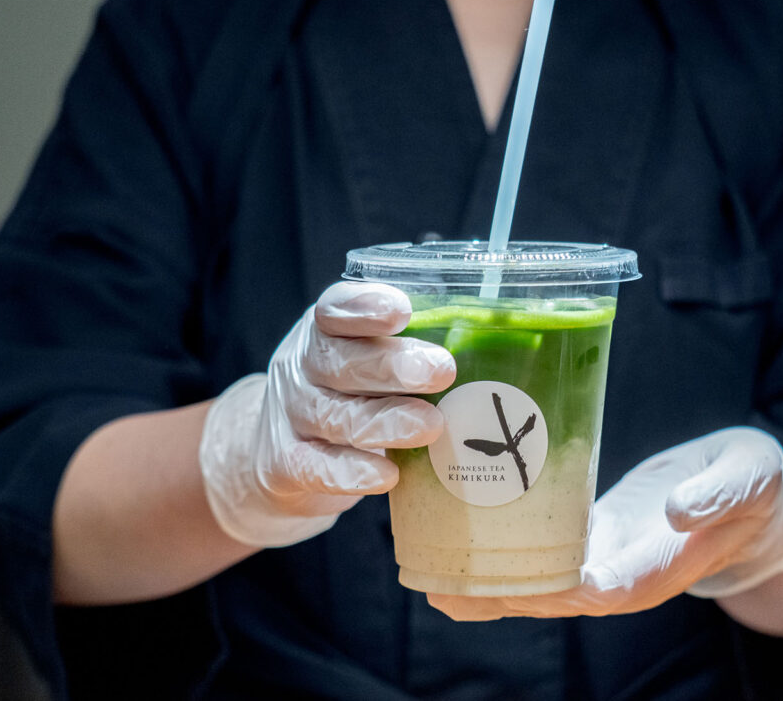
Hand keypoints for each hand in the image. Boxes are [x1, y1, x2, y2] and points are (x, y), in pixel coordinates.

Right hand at [199, 282, 455, 546]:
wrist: (281, 453)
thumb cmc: (352, 395)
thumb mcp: (370, 360)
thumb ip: (417, 347)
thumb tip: (501, 341)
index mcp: (325, 329)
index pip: (336, 309)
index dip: (366, 307)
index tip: (402, 311)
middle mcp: (302, 367)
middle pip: (339, 361)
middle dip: (392, 366)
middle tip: (442, 371)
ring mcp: (291, 416)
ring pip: (336, 417)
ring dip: (387, 421)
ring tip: (432, 425)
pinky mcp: (286, 465)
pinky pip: (318, 468)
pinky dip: (352, 472)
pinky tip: (387, 475)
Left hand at [428, 427, 782, 619]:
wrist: (746, 493)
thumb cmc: (752, 485)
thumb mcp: (749, 478)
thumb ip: (719, 496)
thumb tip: (676, 512)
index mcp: (662, 566)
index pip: (607, 590)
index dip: (561, 591)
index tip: (512, 582)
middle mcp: (624, 575)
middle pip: (557, 596)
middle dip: (502, 596)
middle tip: (442, 586)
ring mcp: (605, 561)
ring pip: (542, 584)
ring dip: (490, 587)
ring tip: (431, 579)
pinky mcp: (591, 538)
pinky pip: (544, 557)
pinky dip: (505, 558)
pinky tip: (462, 548)